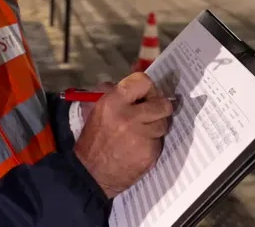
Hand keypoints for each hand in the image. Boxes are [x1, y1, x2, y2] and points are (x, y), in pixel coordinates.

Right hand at [74, 73, 173, 198]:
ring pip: (164, 123)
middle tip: (151, 112)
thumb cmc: (93, 138)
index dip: (147, 88)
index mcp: (113, 102)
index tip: (145, 95)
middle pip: (162, 104)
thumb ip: (115, 92)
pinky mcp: (150, 154)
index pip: (143, 82)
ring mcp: (142, 137)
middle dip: (158, 107)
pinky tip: (139, 147)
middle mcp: (129, 117)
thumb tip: (138, 81)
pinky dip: (152, 143)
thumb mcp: (96, 108)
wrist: (90, 173)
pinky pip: (160, 141)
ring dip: (156, 126)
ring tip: (141, 132)